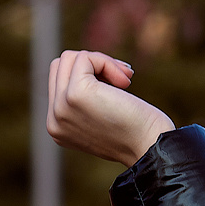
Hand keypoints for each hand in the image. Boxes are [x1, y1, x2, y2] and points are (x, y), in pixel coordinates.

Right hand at [47, 49, 175, 165]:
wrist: (151, 147)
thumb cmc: (139, 133)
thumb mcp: (103, 119)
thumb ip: (87, 102)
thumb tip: (85, 63)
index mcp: (57, 126)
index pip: (58, 81)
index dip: (90, 74)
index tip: (118, 85)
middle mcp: (53, 119)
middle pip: (60, 67)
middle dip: (94, 64)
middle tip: (124, 78)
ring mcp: (61, 106)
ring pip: (69, 59)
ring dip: (103, 62)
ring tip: (125, 79)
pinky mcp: (76, 93)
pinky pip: (84, 58)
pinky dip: (107, 62)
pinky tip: (125, 81)